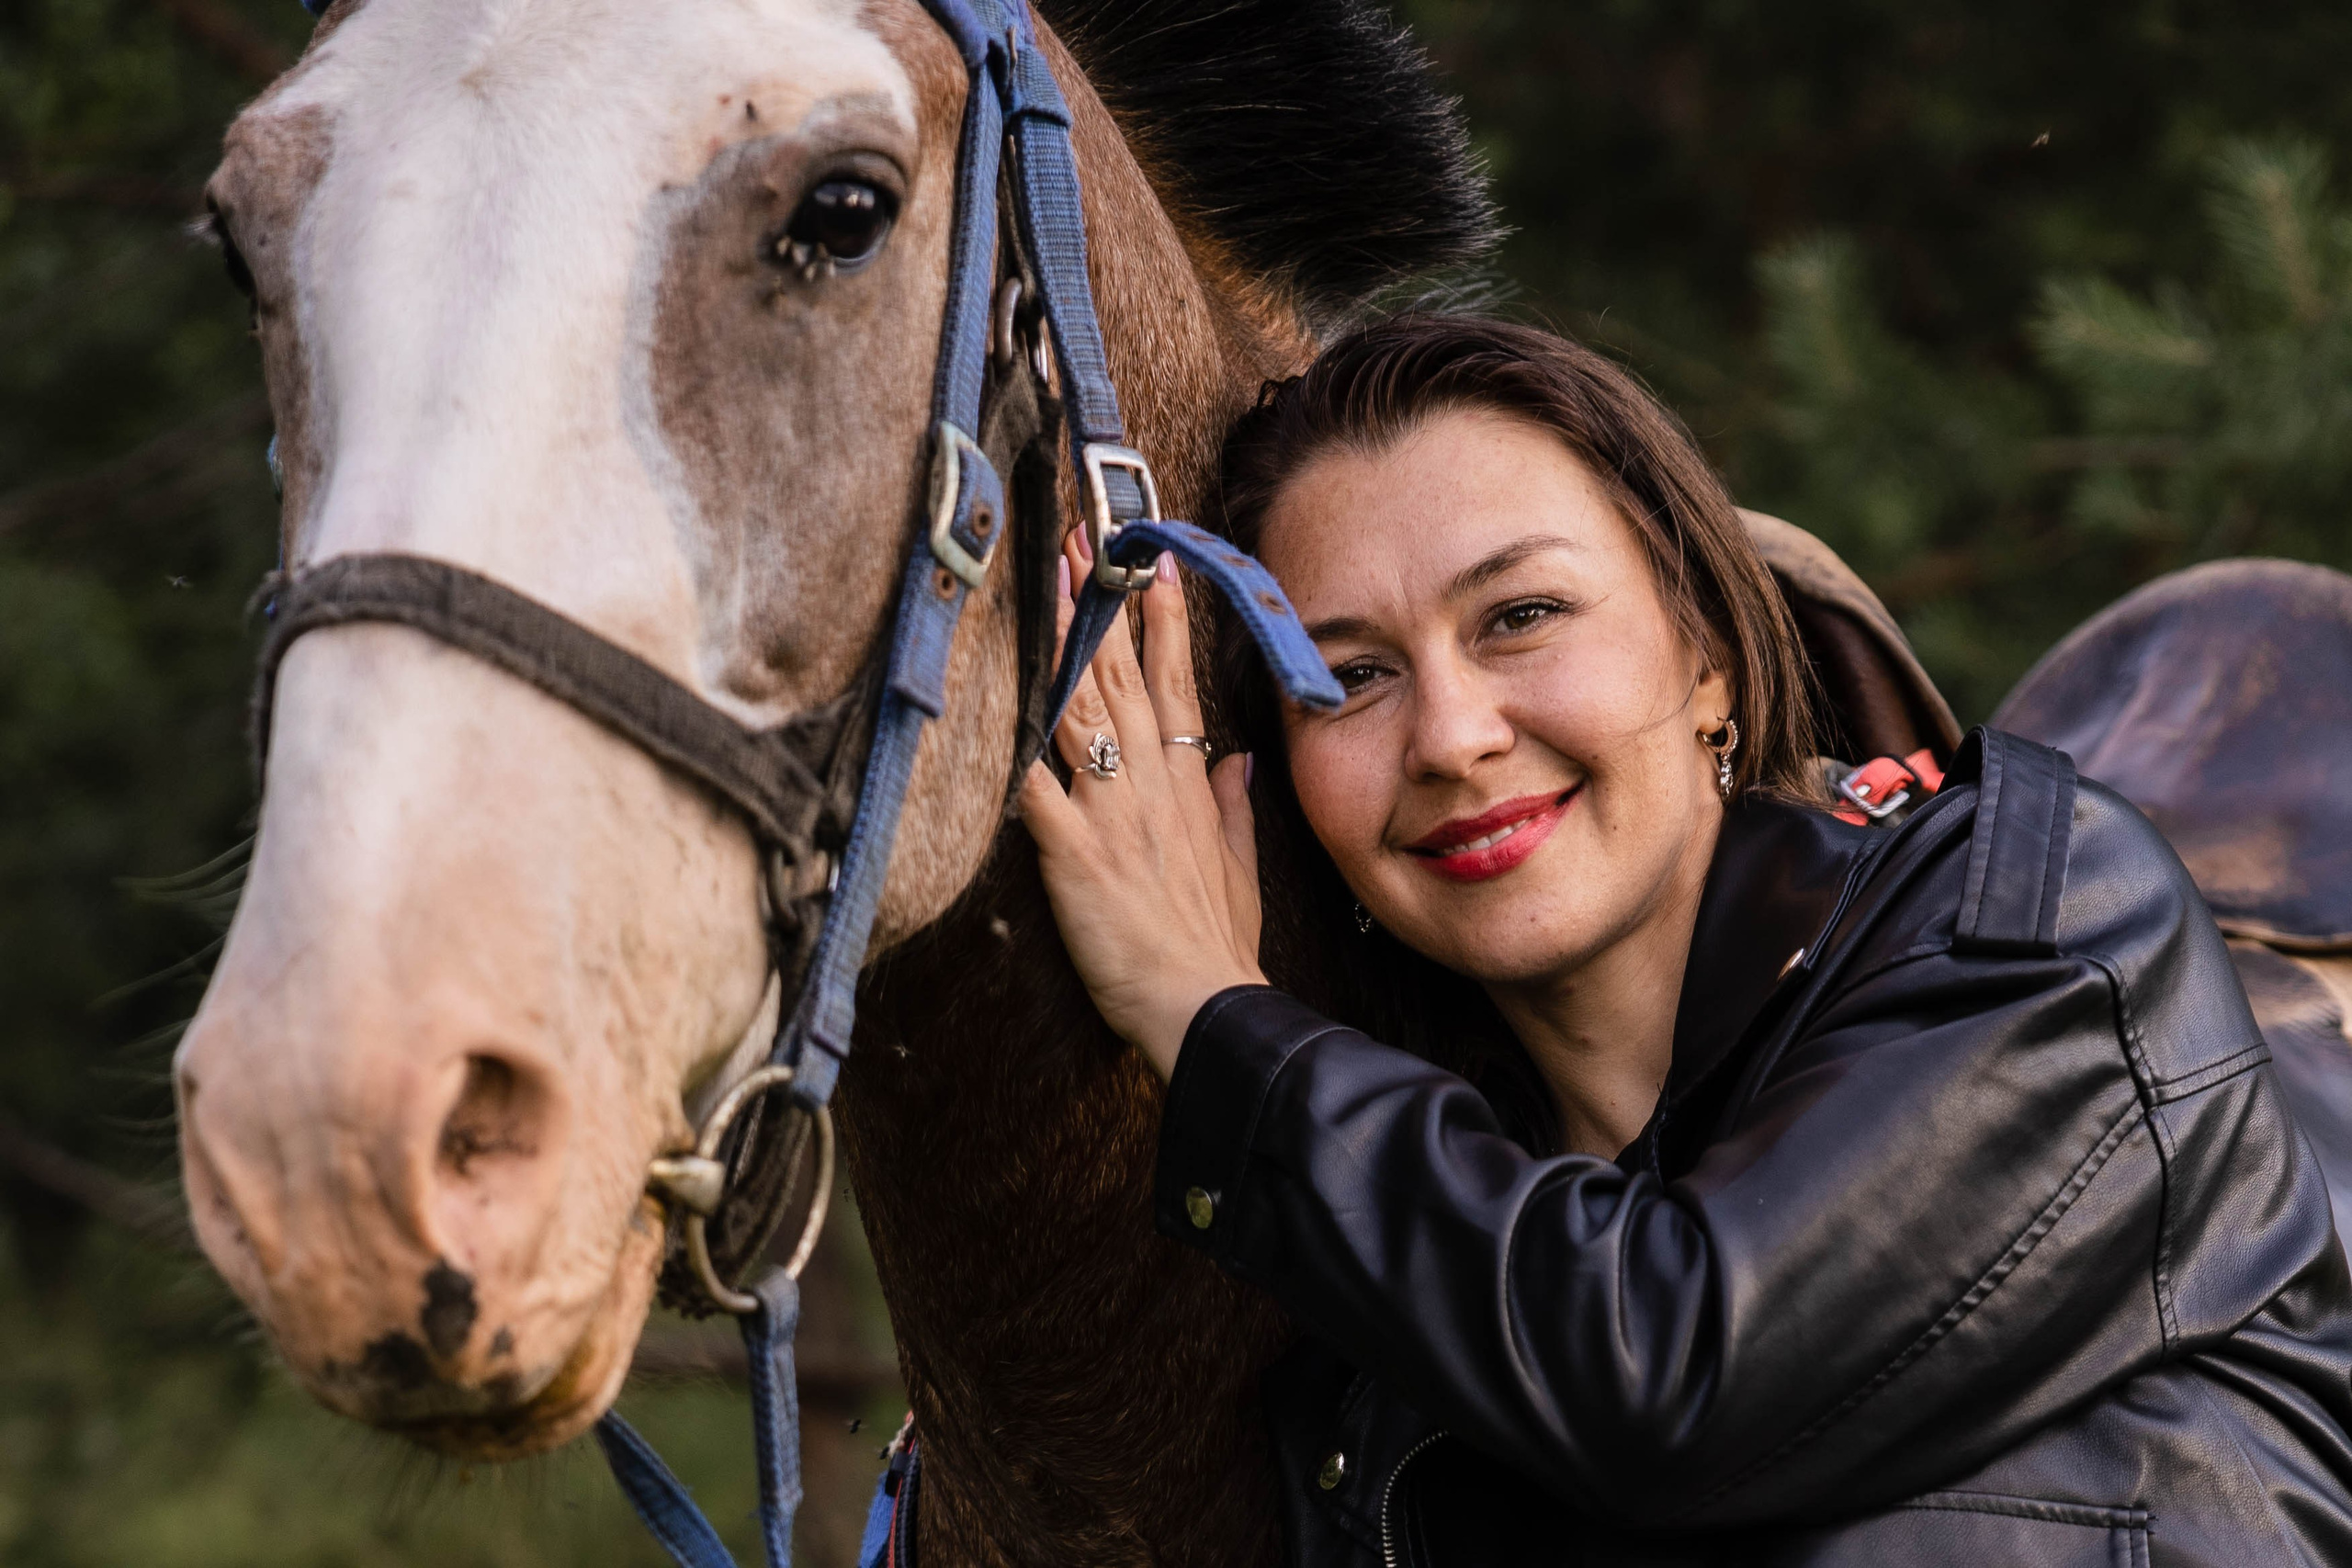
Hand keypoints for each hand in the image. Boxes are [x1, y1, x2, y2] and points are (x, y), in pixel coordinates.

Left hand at [1017, 533, 1266, 1078]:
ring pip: (1080, 709)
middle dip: (1100, 603)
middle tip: (1082, 543)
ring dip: (1061, 645)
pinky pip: (1036, 785)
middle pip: (1121, 677)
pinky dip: (1015, 743)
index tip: (1153, 564)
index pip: (1175, 683)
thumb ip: (1230, 808)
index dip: (1162, 620)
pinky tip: (995, 697)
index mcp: (1188, 786)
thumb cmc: (1216, 946)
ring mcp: (1112, 812)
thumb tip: (1233, 761)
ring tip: (1046, 586)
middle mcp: (1151, 784)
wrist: (1204, 1005)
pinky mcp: (1073, 850)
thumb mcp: (1238, 870)